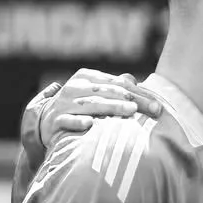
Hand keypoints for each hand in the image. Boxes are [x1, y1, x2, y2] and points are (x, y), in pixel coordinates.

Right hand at [40, 69, 161, 142]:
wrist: (45, 121)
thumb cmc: (79, 106)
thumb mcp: (94, 93)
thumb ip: (114, 87)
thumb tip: (134, 80)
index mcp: (87, 77)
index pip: (117, 84)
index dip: (139, 93)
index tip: (158, 105)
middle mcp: (75, 88)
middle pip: (108, 92)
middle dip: (133, 100)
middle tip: (153, 109)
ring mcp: (64, 104)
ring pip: (92, 104)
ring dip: (112, 107)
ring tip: (131, 110)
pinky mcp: (55, 121)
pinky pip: (68, 121)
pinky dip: (79, 122)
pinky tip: (91, 124)